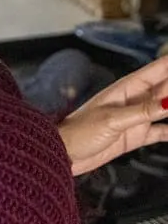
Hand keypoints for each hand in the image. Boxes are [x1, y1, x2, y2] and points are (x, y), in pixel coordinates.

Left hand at [58, 55, 167, 175]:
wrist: (66, 153)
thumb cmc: (79, 131)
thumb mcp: (112, 119)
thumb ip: (142, 112)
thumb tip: (167, 102)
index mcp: (126, 89)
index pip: (157, 70)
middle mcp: (133, 100)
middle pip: (166, 87)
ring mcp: (136, 118)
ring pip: (166, 108)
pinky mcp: (135, 136)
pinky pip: (160, 131)